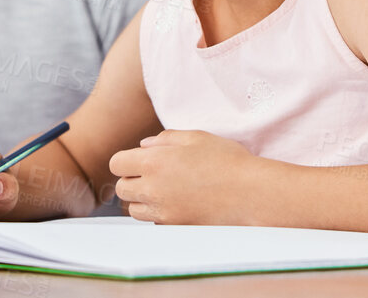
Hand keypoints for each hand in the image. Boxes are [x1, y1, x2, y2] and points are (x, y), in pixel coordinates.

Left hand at [109, 130, 262, 224]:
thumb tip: (144, 146)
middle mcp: (153, 190)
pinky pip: (154, 223)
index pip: (116, 164)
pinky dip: (159, 215)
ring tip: (165, 190)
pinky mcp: (175, 229)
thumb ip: (165, 139)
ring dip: (142, 199)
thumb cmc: (227, 161)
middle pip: (121, 189)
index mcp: (154, 162)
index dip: (126, 160)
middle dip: (132, 180)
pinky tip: (178, 203)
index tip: (140, 159)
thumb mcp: (196, 137)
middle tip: (153, 174)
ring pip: (135, 210)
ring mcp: (163, 213)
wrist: (251, 194)